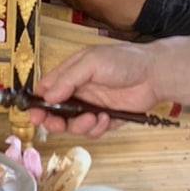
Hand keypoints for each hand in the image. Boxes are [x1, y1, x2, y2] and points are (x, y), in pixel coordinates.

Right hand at [29, 42, 164, 135]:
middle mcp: (79, 90)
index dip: (38, 103)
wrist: (155, 74)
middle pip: (57, 112)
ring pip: (74, 124)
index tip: (34, 115)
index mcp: (71, 73)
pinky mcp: (107, 117)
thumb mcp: (91, 62)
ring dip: (80, 125)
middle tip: (56, 125)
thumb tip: (48, 96)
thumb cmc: (124, 60)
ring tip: (93, 117)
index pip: (47, 89)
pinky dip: (98, 128)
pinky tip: (107, 118)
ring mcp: (93, 105)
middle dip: (54, 121)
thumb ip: (68, 79)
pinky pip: (94, 130)